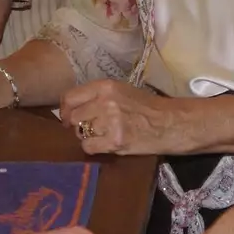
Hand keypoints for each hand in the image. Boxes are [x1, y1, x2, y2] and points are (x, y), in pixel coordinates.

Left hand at [59, 80, 193, 155]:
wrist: (168, 123)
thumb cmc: (146, 106)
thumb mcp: (121, 90)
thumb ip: (97, 95)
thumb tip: (71, 106)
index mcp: (106, 86)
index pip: (70, 97)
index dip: (65, 109)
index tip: (67, 116)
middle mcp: (104, 102)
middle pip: (73, 117)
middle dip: (78, 124)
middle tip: (89, 128)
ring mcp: (109, 122)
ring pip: (80, 133)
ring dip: (87, 136)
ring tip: (102, 134)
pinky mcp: (114, 141)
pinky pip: (88, 147)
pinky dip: (93, 147)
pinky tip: (105, 144)